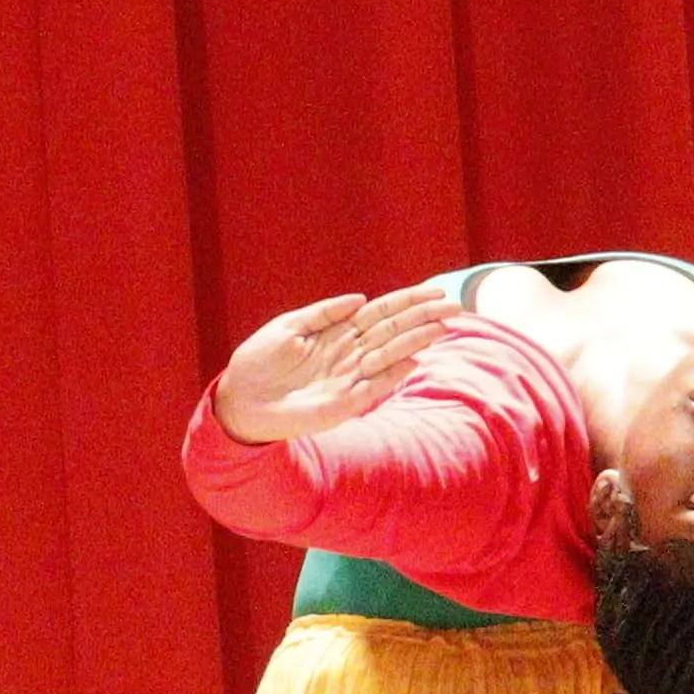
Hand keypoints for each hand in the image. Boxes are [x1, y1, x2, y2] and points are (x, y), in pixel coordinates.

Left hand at [213, 290, 444, 445]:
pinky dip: (391, 374)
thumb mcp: (288, 327)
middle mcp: (350, 354)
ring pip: (389, 355)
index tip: (434, 290)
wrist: (239, 399)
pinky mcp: (344, 403)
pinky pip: (373, 387)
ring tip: (442, 326)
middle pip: (393, 331)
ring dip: (416, 341)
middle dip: (423, 318)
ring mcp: (350, 378)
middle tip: (454, 306)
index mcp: (338, 333)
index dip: (407, 301)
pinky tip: (412, 360)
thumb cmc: (258, 362)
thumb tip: (361, 298)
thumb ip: (324, 312)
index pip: (381, 313)